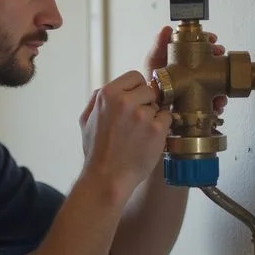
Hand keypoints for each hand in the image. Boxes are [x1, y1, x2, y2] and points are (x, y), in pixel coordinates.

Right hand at [79, 71, 171, 191]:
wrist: (107, 178)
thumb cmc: (96, 152)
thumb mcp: (86, 119)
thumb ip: (96, 99)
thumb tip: (108, 88)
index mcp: (107, 94)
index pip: (135, 76)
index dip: (137, 89)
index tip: (136, 101)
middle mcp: (125, 101)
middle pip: (149, 89)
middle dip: (146, 102)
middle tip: (138, 120)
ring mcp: (142, 115)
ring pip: (159, 105)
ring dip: (154, 116)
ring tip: (141, 133)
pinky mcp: (156, 129)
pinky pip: (167, 118)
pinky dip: (162, 127)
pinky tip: (150, 139)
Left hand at [144, 26, 227, 114]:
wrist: (151, 103)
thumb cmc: (152, 80)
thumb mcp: (153, 61)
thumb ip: (159, 44)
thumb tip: (167, 28)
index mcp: (187, 59)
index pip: (203, 45)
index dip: (209, 41)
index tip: (212, 39)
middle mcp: (196, 71)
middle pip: (214, 61)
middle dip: (219, 58)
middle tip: (219, 55)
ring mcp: (200, 86)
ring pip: (218, 81)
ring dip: (223, 82)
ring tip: (220, 77)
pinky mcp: (201, 102)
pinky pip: (215, 102)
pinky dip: (219, 103)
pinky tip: (218, 104)